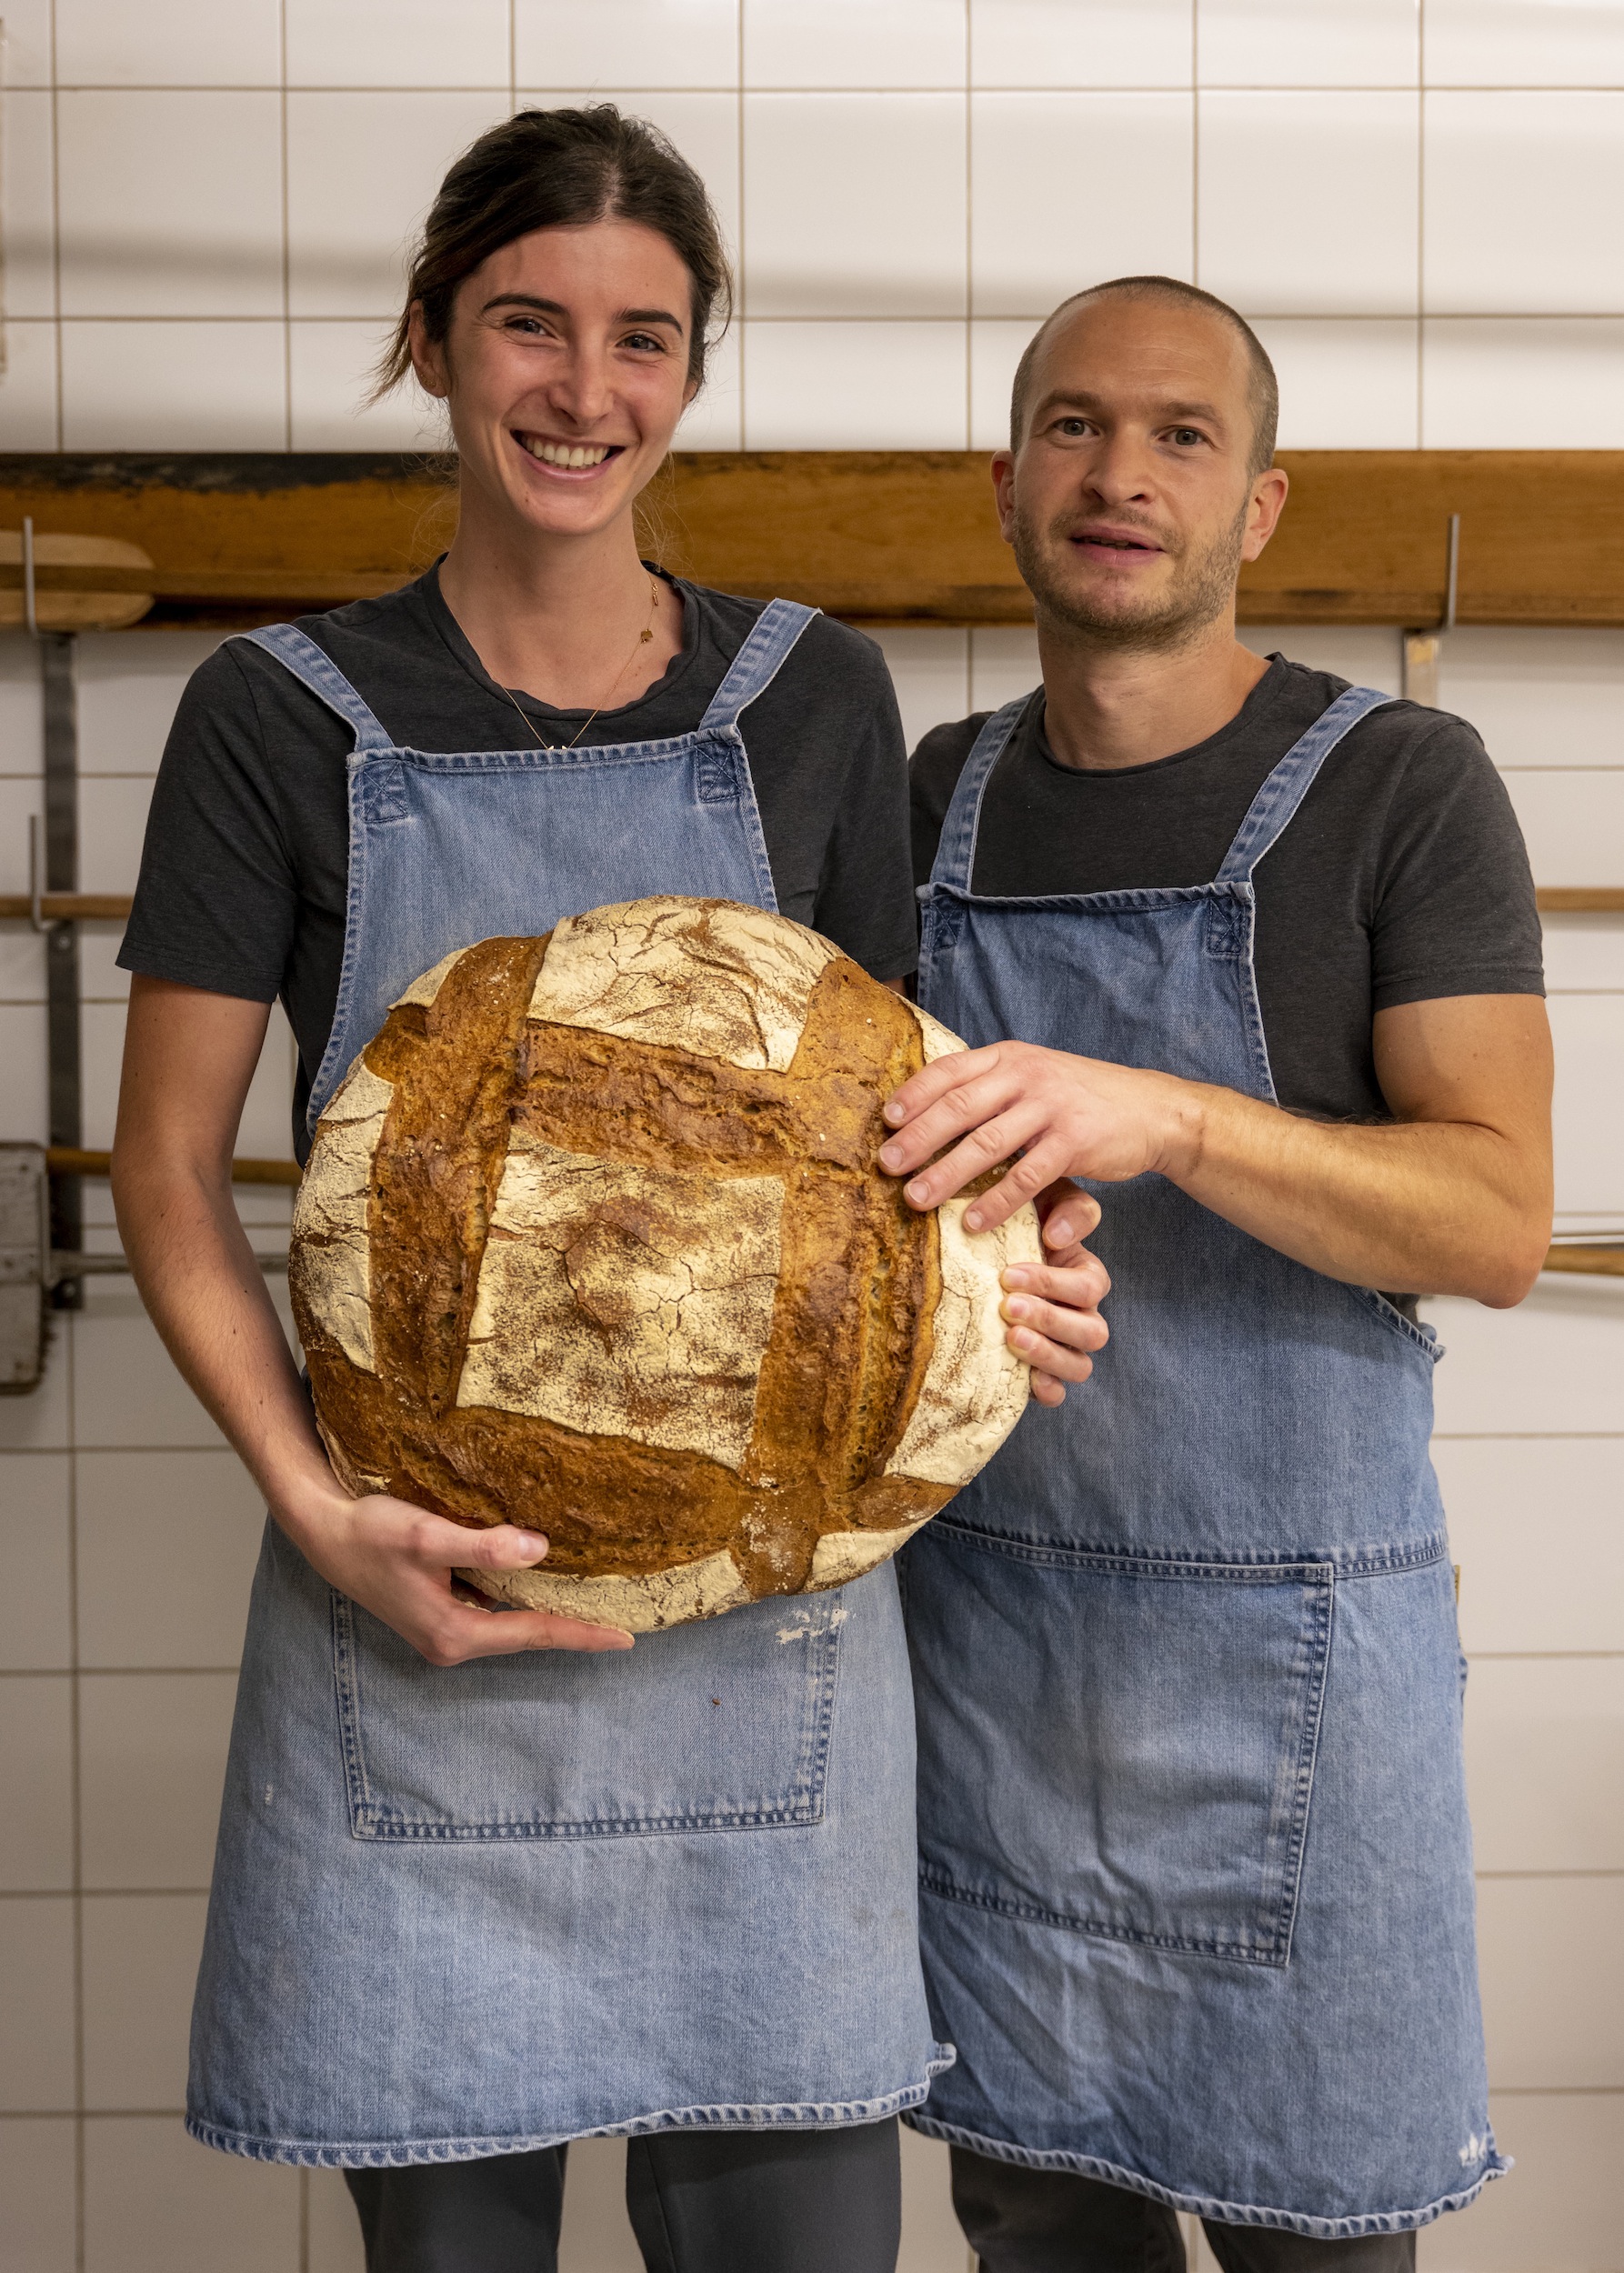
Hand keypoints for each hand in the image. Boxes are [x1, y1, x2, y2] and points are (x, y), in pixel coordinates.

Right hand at [278, 1486, 634, 1665]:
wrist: (325, 1533)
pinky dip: (520, 1600)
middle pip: (525, 1635)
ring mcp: (443, 1630)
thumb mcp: (428, 1536)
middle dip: (571, 1629)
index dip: (581, 1634)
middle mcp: (451, 1640)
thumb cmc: (371, 1533)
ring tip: (592, 1606)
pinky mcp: (437, 1612)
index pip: (534, 1633)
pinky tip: (540, 1583)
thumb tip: (539, 1550)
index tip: (625, 1640)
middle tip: (621, 1626)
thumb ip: (483, 1546)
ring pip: (509, 1623)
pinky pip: (492, 1610)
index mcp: (454, 1632)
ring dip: (546, 1614)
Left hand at [879, 1040, 1199, 1233]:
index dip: (914, 1095)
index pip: (950, 1071)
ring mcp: (1051, 1108)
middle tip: (886, 1166)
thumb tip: (928, 1108)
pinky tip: (972, 1223)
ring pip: (986, 1144)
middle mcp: (1027, 1076)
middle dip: (918, 1139)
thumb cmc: (1078, 1097)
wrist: (1148, 1109)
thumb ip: (990, 1085)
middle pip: (959, 1107)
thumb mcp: (1034, 1075)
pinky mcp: (1073, 1142)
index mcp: (1009, 1057)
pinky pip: (1026, 1177)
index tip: (886, 1122)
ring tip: (915, 1199)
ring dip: (946, 1174)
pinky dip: (996, 1202)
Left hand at [1002, 1178, 1110, 1406]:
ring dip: (1048, 1354)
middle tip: (1007, 1306)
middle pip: (1091, 1330)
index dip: (1053, 1284)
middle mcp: (1082, 1315)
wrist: (980, 1258)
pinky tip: (1028, 1381)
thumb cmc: (1016, 1227)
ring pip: (1080, 1365)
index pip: (1089, 1286)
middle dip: (1049, 1319)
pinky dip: (1048, 1389)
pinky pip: (1059, 1392)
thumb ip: (1066, 1208)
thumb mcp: (1045, 1203)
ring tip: (1012, 1338)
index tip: (1008, 1274)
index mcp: (1085, 1276)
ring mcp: (1067, 1348)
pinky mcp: (1045, 1374)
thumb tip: (1056, 1234)